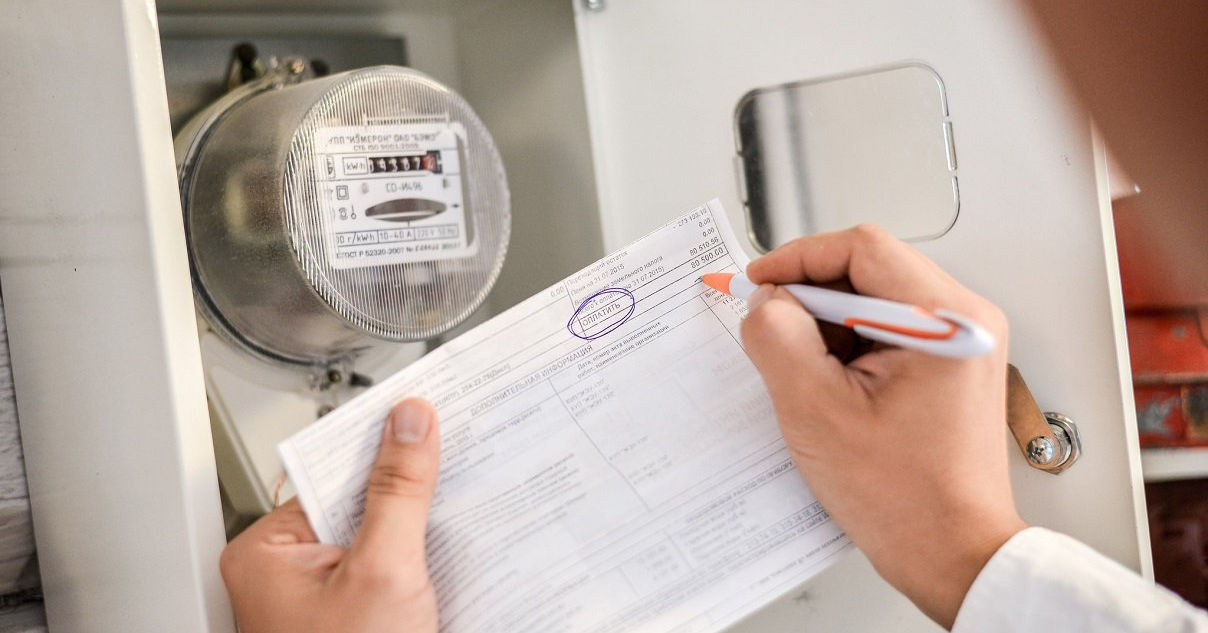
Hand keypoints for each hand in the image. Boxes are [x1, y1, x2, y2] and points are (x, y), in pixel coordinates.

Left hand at [220, 398, 441, 632]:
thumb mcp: (383, 572)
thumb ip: (398, 494)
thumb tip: (409, 424)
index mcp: (266, 554)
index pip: (330, 473)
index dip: (379, 443)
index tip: (418, 412)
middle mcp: (286, 573)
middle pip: (357, 503)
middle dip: (405, 490)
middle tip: (450, 464)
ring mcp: (321, 596)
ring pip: (378, 536)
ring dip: (416, 527)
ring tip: (453, 511)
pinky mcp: (355, 614)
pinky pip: (388, 568)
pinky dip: (418, 561)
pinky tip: (447, 554)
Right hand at [739, 225, 1024, 628]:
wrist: (953, 553)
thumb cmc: (906, 500)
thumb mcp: (815, 411)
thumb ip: (779, 339)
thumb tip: (766, 301)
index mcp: (947, 321)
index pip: (862, 249)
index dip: (799, 259)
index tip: (760, 283)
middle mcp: (966, 321)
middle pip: (870, 270)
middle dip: (812, 298)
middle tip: (773, 330)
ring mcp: (962, 343)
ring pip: (875, 300)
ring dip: (829, 327)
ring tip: (809, 376)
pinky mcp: (950, 364)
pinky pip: (888, 331)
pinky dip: (850, 348)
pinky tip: (831, 387)